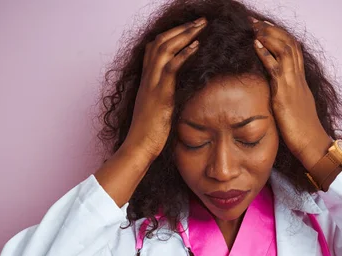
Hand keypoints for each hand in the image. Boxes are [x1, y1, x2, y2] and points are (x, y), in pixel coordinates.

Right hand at [124, 17, 206, 159]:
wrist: (139, 147)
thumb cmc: (149, 134)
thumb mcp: (158, 111)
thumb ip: (165, 99)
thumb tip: (178, 97)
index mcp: (147, 81)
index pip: (154, 48)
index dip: (171, 35)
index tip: (188, 30)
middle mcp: (147, 78)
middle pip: (160, 42)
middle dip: (181, 29)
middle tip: (200, 21)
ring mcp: (152, 84)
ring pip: (165, 48)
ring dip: (185, 34)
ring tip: (201, 26)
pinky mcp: (160, 93)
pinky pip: (171, 67)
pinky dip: (184, 53)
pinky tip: (197, 46)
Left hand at [250, 17, 332, 170]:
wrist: (312, 144)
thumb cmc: (302, 132)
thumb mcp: (293, 109)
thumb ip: (285, 97)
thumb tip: (276, 94)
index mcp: (300, 81)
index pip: (293, 50)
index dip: (280, 36)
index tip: (266, 27)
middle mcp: (298, 78)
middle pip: (289, 44)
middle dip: (272, 30)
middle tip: (257, 20)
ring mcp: (293, 84)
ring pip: (284, 50)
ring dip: (269, 35)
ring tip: (255, 26)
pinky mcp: (285, 93)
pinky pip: (276, 68)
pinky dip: (265, 54)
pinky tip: (256, 44)